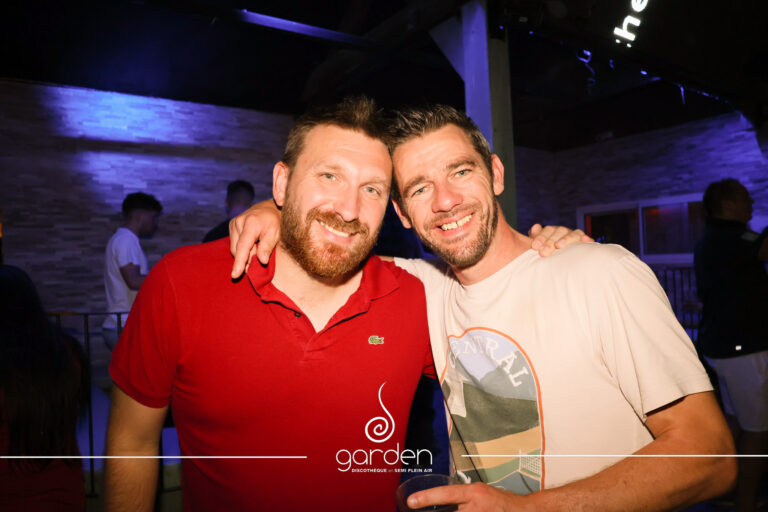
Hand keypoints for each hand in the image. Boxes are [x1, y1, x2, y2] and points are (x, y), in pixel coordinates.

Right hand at [229, 200, 281, 277]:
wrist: (269, 207)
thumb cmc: (275, 221)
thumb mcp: (276, 233)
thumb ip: (267, 246)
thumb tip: (262, 261)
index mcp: (251, 223)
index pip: (243, 247)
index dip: (239, 262)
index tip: (235, 275)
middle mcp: (239, 222)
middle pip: (238, 250)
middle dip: (246, 260)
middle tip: (259, 261)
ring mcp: (234, 223)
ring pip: (235, 248)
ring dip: (244, 254)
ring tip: (257, 249)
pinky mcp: (232, 225)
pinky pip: (234, 243)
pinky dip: (242, 248)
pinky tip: (252, 244)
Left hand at [407, 482, 529, 511]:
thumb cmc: (501, 503)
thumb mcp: (480, 494)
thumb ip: (462, 499)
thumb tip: (442, 504)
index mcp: (474, 493)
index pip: (446, 493)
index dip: (427, 497)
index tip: (411, 502)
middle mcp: (476, 507)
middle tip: (422, 507)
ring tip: (469, 508)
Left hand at [529, 224, 592, 256]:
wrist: (563, 264)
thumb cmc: (546, 254)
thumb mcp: (539, 247)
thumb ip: (535, 238)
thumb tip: (534, 228)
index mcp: (551, 232)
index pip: (547, 231)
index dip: (540, 237)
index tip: (534, 246)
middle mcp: (563, 232)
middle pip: (558, 232)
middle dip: (550, 242)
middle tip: (543, 253)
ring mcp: (574, 236)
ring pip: (571, 234)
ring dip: (565, 239)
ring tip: (559, 245)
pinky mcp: (584, 242)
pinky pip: (586, 238)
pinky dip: (586, 239)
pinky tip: (585, 240)